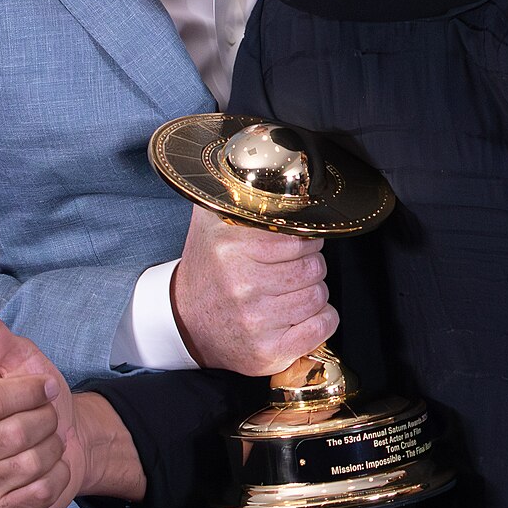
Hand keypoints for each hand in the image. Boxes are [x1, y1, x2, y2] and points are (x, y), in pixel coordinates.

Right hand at [0, 292, 85, 507]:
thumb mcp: (23, 360)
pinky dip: (57, 476)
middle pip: (17, 433)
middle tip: (45, 419)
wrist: (73, 437)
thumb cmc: (41, 398)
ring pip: (31, 463)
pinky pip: (39, 491)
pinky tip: (48, 469)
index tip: (43, 387)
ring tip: (46, 442)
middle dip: (47, 421)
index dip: (33, 391)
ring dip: (54, 448)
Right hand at [171, 205, 337, 375]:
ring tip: (289, 292)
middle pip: (314, 267)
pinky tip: (300, 315)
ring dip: (312, 292)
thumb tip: (264, 156)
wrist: (185, 322)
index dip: (303, 240)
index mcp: (230, 248)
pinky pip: (322, 327)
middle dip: (308, 266)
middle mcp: (241, 286)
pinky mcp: (266, 352)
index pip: (300, 238)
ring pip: (319, 295)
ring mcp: (255, 322)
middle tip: (289, 271)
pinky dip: (321, 320)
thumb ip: (236, 189)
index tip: (292, 246)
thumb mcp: (212, 221)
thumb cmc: (209, 270)